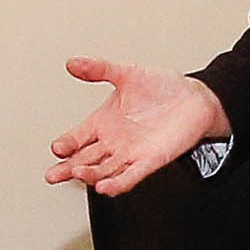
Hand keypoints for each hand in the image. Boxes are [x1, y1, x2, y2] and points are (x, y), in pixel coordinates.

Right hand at [50, 57, 231, 195]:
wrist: (196, 98)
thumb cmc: (163, 88)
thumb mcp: (127, 73)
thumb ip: (99, 69)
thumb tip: (73, 63)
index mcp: (104, 122)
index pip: (77, 138)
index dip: (66, 144)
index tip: (57, 148)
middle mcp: (114, 141)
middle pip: (85, 159)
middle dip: (68, 168)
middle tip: (54, 174)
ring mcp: (131, 152)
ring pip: (105, 169)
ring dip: (91, 174)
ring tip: (79, 175)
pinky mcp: (150, 160)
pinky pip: (131, 175)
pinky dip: (118, 183)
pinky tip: (106, 187)